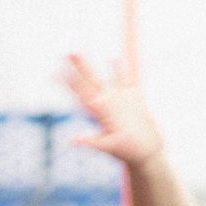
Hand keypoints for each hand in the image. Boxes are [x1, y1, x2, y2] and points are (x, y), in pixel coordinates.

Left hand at [65, 53, 163, 167]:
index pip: (82, 95)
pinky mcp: (134, 101)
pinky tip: (114, 58)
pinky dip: (119, 70)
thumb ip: (92, 143)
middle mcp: (107, 105)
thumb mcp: (110, 148)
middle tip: (69, 51)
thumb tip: (72, 141)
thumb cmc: (128, 154)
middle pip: (91, 82)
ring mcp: (119, 102)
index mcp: (100, 114)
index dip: (70, 84)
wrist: (148, 154)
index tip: (57, 72)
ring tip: (82, 51)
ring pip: (104, 79)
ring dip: (94, 66)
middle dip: (80, 67)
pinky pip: (125, 82)